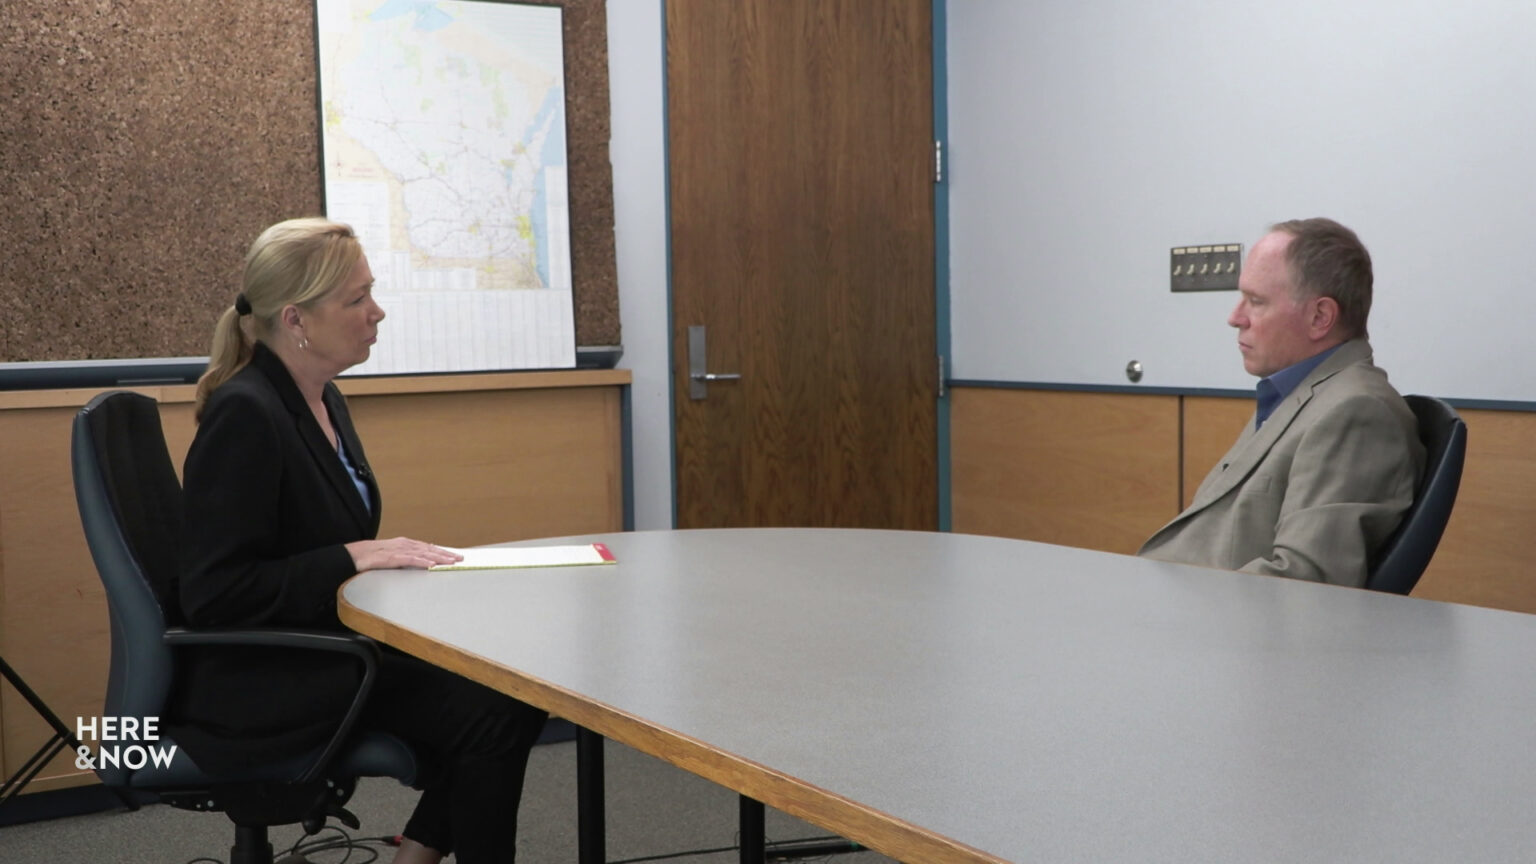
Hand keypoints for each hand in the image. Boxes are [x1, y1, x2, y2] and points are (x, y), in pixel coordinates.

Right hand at [346, 537, 462, 570]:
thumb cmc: (371, 558)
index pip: (428, 547)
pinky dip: (421, 561)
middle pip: (429, 548)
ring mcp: (397, 550)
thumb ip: (405, 559)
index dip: (442, 551)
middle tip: (461, 557)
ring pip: (422, 553)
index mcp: (404, 544)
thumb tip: (420, 564)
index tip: (455, 555)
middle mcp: (403, 545)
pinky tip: (431, 565)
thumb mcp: (392, 557)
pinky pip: (408, 560)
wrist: (351, 556)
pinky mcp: (390, 558)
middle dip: (445, 553)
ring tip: (451, 561)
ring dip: (438, 557)